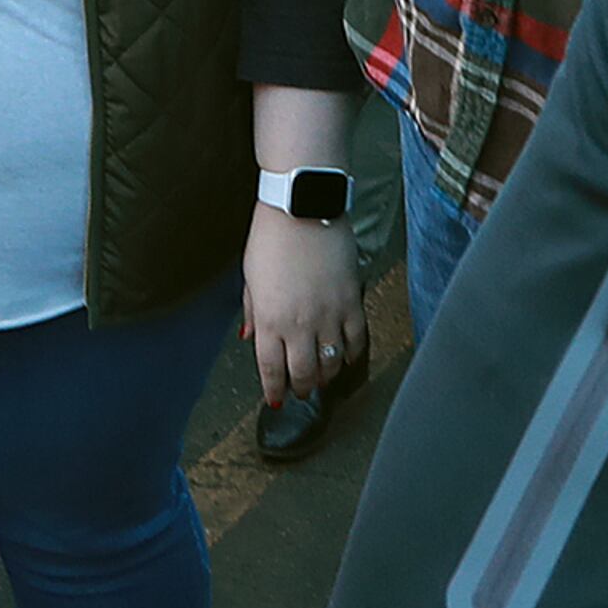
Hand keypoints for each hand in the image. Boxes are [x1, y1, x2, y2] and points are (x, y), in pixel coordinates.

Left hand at [242, 206, 365, 409]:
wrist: (302, 208)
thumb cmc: (271, 237)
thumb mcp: (250, 277)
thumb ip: (254, 312)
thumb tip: (250, 336)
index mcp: (270, 320)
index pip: (272, 370)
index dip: (275, 390)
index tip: (277, 398)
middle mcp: (299, 324)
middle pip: (304, 373)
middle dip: (303, 388)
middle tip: (303, 391)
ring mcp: (328, 315)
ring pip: (332, 362)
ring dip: (327, 375)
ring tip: (324, 376)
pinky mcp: (351, 301)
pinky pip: (357, 339)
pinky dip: (352, 353)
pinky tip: (347, 355)